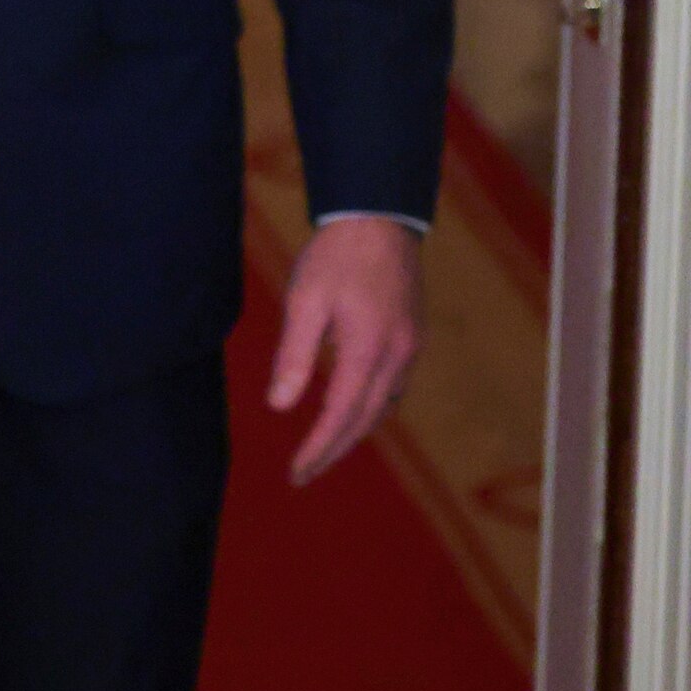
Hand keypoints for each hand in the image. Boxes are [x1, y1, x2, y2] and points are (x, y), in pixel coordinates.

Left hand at [266, 213, 425, 486]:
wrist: (380, 218)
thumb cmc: (337, 256)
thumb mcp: (305, 301)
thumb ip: (294, 356)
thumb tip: (279, 405)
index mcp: (368, 350)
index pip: (341, 416)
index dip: (318, 449)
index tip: (296, 473)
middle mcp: (397, 356)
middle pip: (365, 420)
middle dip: (334, 450)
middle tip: (304, 473)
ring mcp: (410, 347)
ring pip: (383, 406)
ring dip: (354, 432)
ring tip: (323, 449)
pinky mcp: (411, 336)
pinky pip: (393, 387)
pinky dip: (371, 408)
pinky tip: (353, 409)